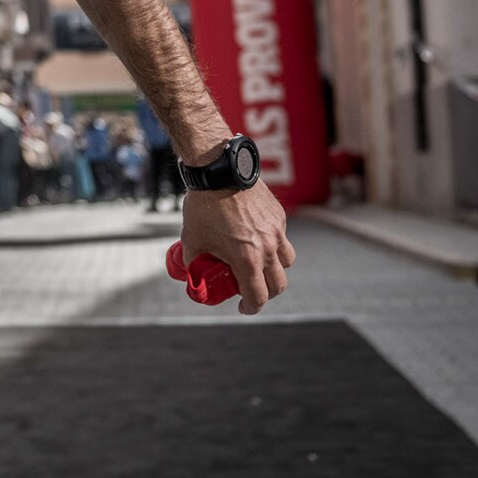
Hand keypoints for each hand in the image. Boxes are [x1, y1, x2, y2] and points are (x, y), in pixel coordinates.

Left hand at [179, 180, 293, 314]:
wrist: (218, 170)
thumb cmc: (203, 206)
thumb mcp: (191, 240)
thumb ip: (193, 262)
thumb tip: (192, 275)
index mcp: (247, 259)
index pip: (258, 296)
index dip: (251, 307)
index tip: (243, 307)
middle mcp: (267, 248)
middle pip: (278, 284)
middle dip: (266, 293)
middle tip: (252, 290)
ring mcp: (276, 231)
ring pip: (286, 261)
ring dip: (275, 269)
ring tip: (258, 264)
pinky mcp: (279, 216)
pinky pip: (282, 237)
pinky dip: (274, 244)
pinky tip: (256, 236)